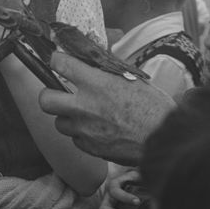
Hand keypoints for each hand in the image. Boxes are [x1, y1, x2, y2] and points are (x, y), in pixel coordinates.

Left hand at [37, 52, 175, 165]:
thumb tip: (91, 63)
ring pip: (59, 122)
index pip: (59, 64)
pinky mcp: (90, 148)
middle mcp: (84, 105)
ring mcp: (84, 129)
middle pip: (45, 99)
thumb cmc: (154, 106)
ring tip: (82, 114)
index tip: (59, 62)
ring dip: (67, 117)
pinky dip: (81, 134)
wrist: (164, 138)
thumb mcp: (131, 78)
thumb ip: (106, 71)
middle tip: (59, 93)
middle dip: (50, 94)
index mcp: (95, 82)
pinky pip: (75, 139)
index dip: (56, 60)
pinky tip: (96, 130)